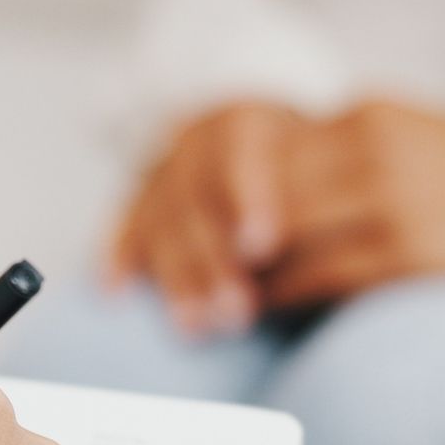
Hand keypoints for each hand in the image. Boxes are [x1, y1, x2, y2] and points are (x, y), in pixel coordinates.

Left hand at [107, 99, 444, 332]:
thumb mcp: (405, 149)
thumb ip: (336, 167)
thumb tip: (251, 217)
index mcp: (368, 115)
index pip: (263, 154)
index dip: (217, 200)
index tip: (185, 235)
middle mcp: (373, 147)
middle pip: (260, 194)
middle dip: (214, 241)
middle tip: (179, 280)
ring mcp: (391, 199)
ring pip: (281, 238)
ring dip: (237, 276)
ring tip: (211, 304)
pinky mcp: (409, 252)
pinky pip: (319, 276)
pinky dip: (278, 295)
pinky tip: (258, 311)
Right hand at [107, 101, 304, 335]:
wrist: (271, 147)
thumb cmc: (322, 176)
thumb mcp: (330, 172)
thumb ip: (320, 205)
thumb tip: (327, 252)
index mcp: (253, 118)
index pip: (242, 150)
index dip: (248, 195)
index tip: (261, 247)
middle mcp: (200, 135)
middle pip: (194, 192)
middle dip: (211, 257)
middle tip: (235, 312)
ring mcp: (166, 164)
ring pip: (160, 217)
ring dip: (176, 276)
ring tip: (196, 326)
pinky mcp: (143, 193)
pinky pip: (127, 223)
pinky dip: (119, 255)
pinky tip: (114, 289)